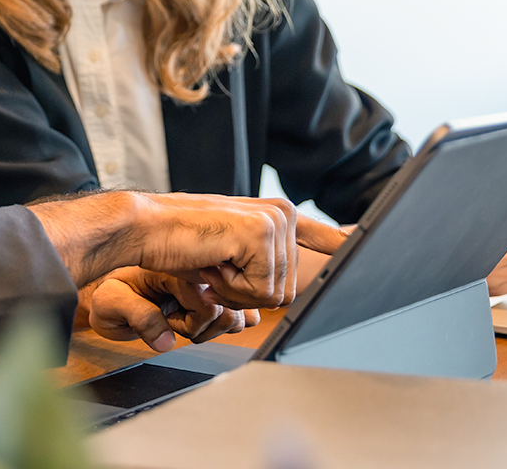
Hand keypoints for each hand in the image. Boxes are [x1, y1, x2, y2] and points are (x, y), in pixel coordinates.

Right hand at [28, 191, 348, 307]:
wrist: (145, 228)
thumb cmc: (178, 243)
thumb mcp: (228, 252)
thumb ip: (261, 261)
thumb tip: (288, 286)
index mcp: (277, 214)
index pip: (323, 236)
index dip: (342, 245)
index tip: (361, 245)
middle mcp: (282, 213)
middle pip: (291, 288)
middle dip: (249, 292)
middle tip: (218, 266)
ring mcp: (273, 221)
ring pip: (277, 293)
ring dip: (237, 291)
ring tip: (213, 262)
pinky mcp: (260, 233)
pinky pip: (260, 291)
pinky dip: (230, 288)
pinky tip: (212, 263)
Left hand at [80, 267, 261, 351]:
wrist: (114, 293)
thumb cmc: (110, 294)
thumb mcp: (112, 302)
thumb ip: (139, 317)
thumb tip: (164, 341)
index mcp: (177, 267)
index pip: (210, 305)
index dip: (191, 323)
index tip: (168, 320)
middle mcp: (200, 270)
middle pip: (230, 310)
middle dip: (205, 328)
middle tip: (176, 320)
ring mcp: (213, 280)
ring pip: (241, 314)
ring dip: (215, 327)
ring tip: (186, 318)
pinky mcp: (219, 291)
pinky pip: (244, 313)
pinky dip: (226, 324)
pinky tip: (201, 320)